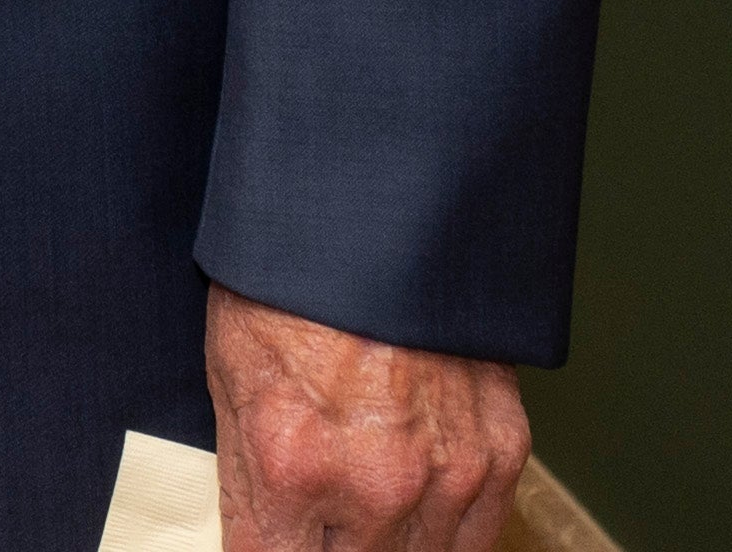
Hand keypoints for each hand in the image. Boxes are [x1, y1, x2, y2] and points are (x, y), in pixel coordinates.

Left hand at [207, 284, 524, 551]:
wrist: (375, 213)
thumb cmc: (289, 283)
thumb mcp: (231, 376)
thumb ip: (246, 479)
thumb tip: (256, 541)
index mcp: (294, 466)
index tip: (270, 542)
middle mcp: (377, 485)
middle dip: (327, 549)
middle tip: (318, 520)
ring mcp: (448, 474)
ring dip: (388, 546)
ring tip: (363, 519)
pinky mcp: (501, 453)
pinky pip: (477, 536)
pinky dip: (446, 535)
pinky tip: (417, 515)